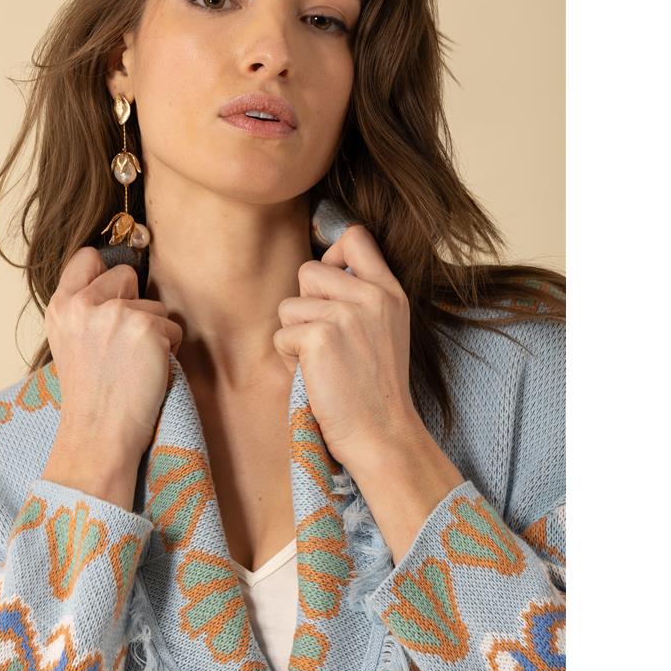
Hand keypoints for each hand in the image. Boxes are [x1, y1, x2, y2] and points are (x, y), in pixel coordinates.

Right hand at [44, 248, 182, 478]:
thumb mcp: (71, 342)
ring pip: (155, 304)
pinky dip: (170, 349)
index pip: (86, 258)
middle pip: (127, 275)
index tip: (114, 295)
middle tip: (123, 345)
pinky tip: (149, 372)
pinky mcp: (146, 328)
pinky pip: (174, 327)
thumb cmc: (91, 396)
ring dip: (155, 331)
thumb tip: (123, 281)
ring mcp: (114, 314)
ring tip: (134, 364)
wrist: (98, 436)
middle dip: (135, 303)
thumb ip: (85, 309)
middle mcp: (83, 305)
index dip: (106, 273)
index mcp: (60, 307)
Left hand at [272, 224, 425, 473]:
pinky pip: (281, 335)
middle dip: (306, 306)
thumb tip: (317, 272)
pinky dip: (290, 360)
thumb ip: (361, 297)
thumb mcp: (385, 329)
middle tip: (327, 342)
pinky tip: (315, 377)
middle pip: (308, 270)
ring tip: (322, 363)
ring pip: (289, 305)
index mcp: (389, 291)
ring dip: (295, 336)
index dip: (332, 255)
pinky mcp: (319, 337)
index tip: (330, 288)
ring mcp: (345, 314)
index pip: (355, 237)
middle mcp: (371, 296)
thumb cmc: (374, 388)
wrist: (382, 433)